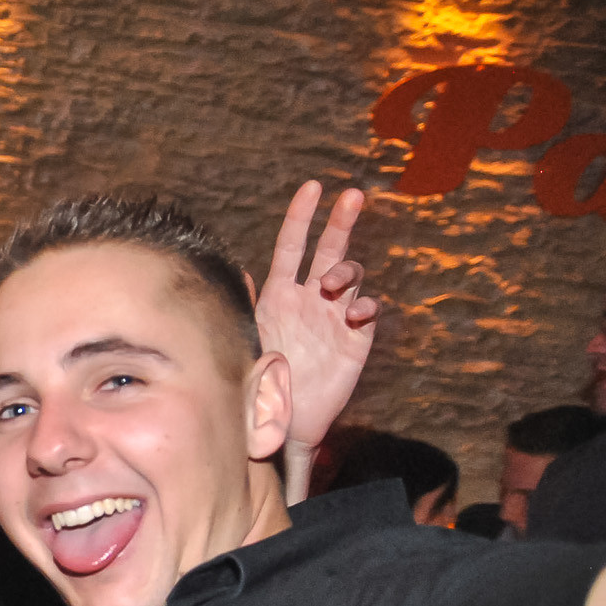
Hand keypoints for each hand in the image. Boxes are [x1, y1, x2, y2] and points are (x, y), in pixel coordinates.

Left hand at [254, 181, 380, 471]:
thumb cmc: (260, 379)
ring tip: (333, 284)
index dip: (302, 217)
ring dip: (345, 270)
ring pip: (351, 274)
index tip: (312, 187)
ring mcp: (335, 314)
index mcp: (281, 293)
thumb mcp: (249, 338)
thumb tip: (239, 273)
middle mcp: (311, 297)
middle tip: (353, 195)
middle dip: (341, 221)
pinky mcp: (356, 337)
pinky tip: (353, 314)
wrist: (284, 418)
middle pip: (330, 249)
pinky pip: (367, 311)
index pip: (293, 246)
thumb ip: (247, 306)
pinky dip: (363, 306)